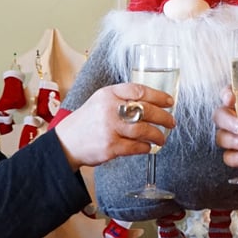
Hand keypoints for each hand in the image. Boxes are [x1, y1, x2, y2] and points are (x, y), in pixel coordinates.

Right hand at [54, 83, 175, 170]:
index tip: (169, 101)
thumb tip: (152, 102)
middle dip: (163, 117)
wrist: (66, 142)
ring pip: (143, 130)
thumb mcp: (100, 100)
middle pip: (145, 110)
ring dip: (157, 135)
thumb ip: (122, 98)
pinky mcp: (110, 146)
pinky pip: (135, 147)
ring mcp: (109, 128)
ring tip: (161, 138)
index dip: (158, 96)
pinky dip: (145, 147)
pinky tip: (147, 147)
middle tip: (171, 122)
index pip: (139, 90)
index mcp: (108, 94)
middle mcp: (109, 109)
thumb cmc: (88, 121)